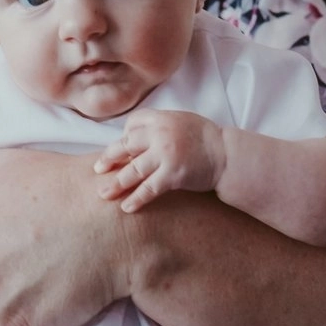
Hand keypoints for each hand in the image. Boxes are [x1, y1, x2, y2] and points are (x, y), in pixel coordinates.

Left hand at [93, 109, 226, 211]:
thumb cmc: (205, 139)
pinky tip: (126, 207)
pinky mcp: (173, 174)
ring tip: (103, 193)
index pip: (132, 124)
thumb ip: (159, 127)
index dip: (125, 136)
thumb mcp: (181, 121)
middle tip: (97, 169)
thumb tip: (135, 138)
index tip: (123, 148)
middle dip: (109, 158)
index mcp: (162, 118)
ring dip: (116, 183)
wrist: (228, 155)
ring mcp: (165, 154)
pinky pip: (148, 188)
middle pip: (126, 146)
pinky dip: (136, 199)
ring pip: (133, 170)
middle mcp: (160, 134)